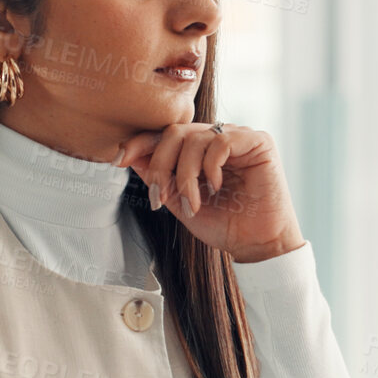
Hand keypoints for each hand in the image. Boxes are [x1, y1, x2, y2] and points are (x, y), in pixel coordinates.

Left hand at [115, 121, 305, 263]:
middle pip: (175, 132)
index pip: (165, 134)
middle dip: (161, 164)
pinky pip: (221, 140)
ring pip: (194, 138)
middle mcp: (218, 138)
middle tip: (160, 196)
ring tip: (193, 203)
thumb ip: (160, 179)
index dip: (141, 143)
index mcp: (200, 150)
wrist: (257, 245)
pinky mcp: (258, 142)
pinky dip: (210, 166)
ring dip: (185, 174)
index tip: (119, 158)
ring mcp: (238, 137)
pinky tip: (215, 187)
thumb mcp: (181, 203)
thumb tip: (130, 156)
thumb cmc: (225, 226)